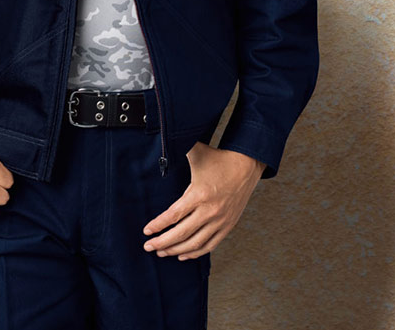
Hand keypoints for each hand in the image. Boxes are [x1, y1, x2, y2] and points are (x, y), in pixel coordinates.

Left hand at [142, 141, 264, 259]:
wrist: (247, 166)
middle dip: (162, 243)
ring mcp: (220, 221)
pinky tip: (182, 255)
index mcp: (199, 194)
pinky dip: (195, 253)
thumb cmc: (219, 159)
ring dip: (176, 250)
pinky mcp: (228, 226)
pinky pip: (209, 245)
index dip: (158, 225)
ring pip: (195, 243)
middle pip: (181, 234)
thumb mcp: (197, 152)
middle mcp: (210, 211)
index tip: (146, 231)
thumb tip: (161, 139)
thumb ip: (176, 147)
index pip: (173, 216)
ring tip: (161, 252)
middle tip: (148, 246)